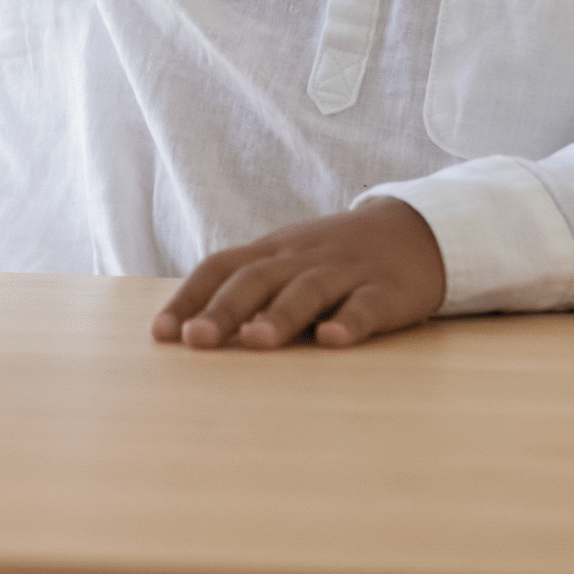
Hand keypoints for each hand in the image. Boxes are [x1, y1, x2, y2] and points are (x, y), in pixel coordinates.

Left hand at [151, 199, 445, 351]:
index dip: (189, 297)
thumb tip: (191, 331)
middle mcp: (301, 257)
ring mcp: (343, 271)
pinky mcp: (385, 290)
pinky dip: (349, 321)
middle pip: (256, 279)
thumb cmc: (333, 259)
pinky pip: (365, 305)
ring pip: (307, 290)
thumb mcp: (287, 263)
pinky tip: (332, 340)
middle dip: (223, 310)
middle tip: (195, 341)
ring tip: (256, 341)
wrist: (412, 232)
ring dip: (280, 315)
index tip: (160, 333)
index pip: (220, 268)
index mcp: (271, 252)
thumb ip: (248, 291)